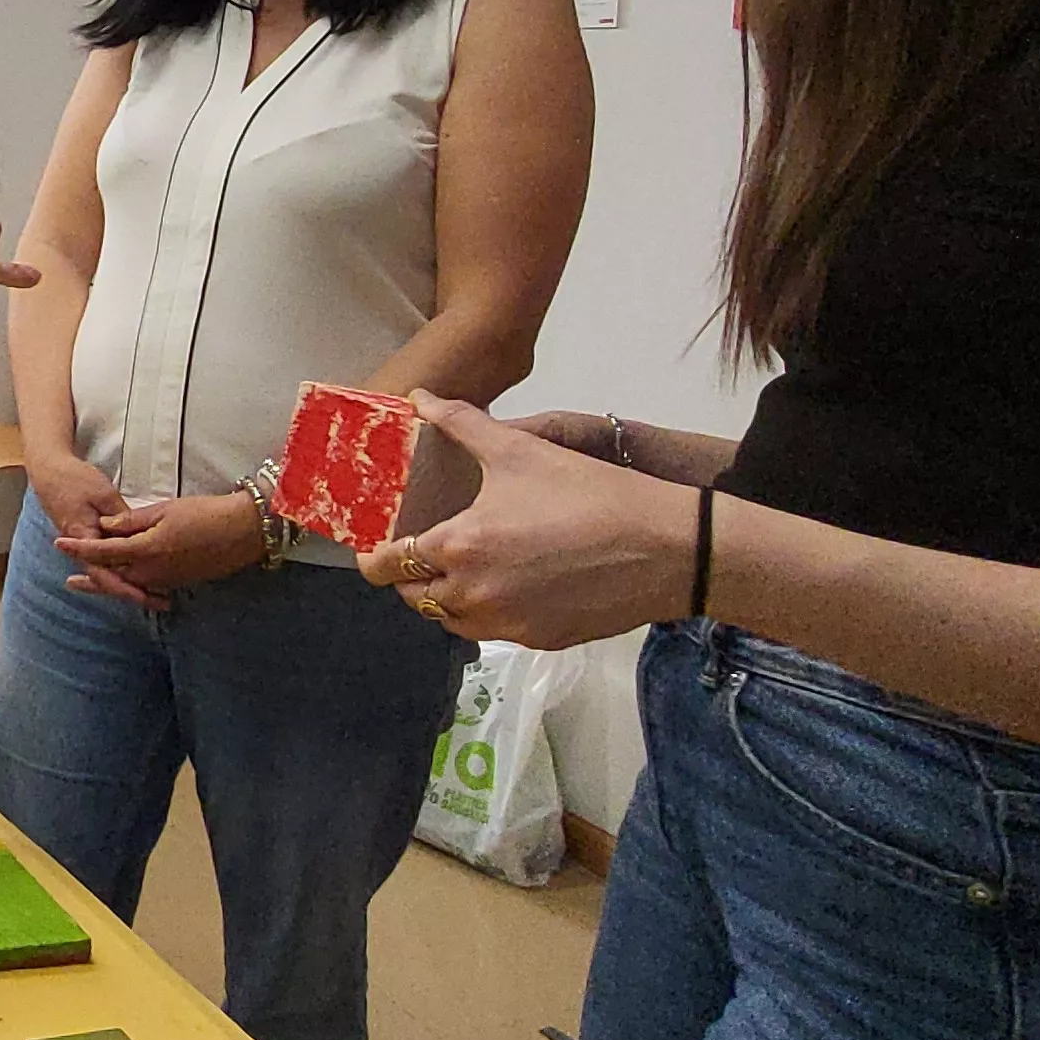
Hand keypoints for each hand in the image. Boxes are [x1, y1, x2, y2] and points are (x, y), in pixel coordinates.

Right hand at [27, 451, 155, 607]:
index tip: (147, 598)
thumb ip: (122, 518)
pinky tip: (138, 575)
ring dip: (129, 584)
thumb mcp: (104, 495)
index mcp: (84, 539)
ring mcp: (84, 545)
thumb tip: (140, 538)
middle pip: (108, 579)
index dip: (127, 588)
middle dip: (133, 593)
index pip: (105, 574)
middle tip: (161, 603)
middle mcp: (82, 549)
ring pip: (107, 572)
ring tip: (156, 594)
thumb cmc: (74, 480)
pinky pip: (105, 561)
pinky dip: (122, 570)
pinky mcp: (87, 540)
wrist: (49, 472)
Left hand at [56, 492, 265, 608]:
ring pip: (130, 584)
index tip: (60, 544)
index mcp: (145, 550)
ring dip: (109, 584)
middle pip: (112, 576)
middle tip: (69, 580)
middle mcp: (152, 571)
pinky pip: (148, 587)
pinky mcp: (179, 582)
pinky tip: (128, 584)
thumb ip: (132, 521)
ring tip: (91, 586)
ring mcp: (166, 580)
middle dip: (90, 577)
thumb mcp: (164, 510)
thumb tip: (106, 526)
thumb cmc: (205, 514)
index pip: (103, 551)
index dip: (79, 548)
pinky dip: (132, 586)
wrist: (242, 532)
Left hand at [355, 394, 697, 648]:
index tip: (375, 545)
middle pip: (414, 597)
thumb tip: (420, 398)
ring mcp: (506, 625)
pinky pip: (493, 630)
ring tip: (459, 565)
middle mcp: (473, 595)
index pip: (389, 565)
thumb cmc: (589, 494)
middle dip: (408, 576)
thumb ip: (461, 423)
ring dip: (444, 597)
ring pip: (450, 620)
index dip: (375, 556)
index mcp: (459, 547)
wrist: (664, 548)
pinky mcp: (538, 640)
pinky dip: (486, 611)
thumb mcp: (521, 449)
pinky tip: (507, 582)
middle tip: (418, 551)